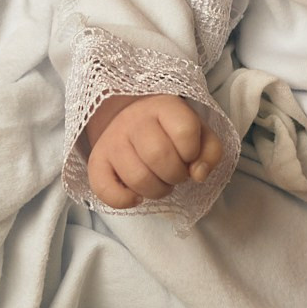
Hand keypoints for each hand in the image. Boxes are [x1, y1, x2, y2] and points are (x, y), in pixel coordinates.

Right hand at [83, 94, 223, 209]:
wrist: (131, 116)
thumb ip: (210, 152)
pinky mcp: (96, 161)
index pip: (184, 131)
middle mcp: (134, 119)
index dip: (192, 152)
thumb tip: (198, 174)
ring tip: (159, 182)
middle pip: (159, 156)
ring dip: (156, 190)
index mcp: (163, 106)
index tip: (189, 154)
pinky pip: (105, 190)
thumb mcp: (199, 133)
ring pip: (137, 178)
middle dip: (176, 175)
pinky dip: (124, 201)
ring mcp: (112, 140)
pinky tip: (136, 195)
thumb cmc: (171, 130)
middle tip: (175, 173)